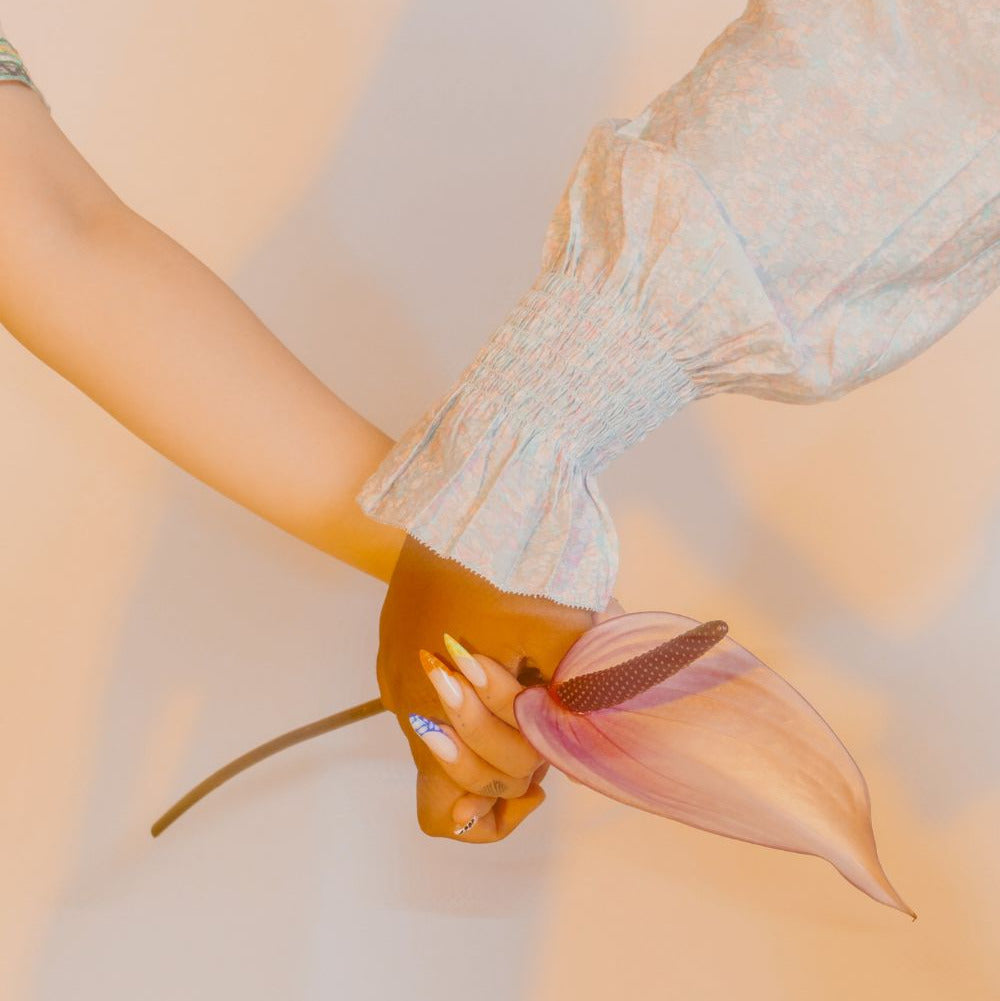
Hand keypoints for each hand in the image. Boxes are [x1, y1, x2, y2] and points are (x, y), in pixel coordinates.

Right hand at [376, 534, 620, 840]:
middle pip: (450, 779)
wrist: (462, 496)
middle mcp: (406, 701)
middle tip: (541, 728)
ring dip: (485, 733)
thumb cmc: (511, 563)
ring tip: (525, 695)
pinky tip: (498, 671)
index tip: (544, 770)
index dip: (508, 798)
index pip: (460, 808)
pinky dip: (463, 704)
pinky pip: (427, 701)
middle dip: (503, 765)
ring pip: (438, 740)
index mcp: (438, 710)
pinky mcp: (395, 646)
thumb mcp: (565, 632)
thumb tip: (607, 734)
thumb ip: (582, 696)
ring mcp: (395, 673)